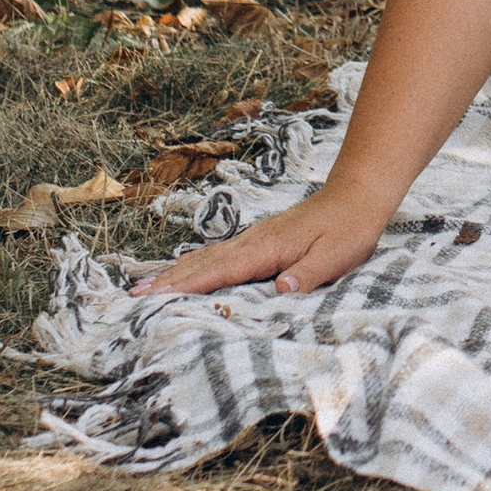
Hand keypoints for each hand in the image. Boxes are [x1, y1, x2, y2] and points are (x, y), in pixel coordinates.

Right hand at [148, 178, 397, 298]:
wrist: (357, 195)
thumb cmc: (348, 229)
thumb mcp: (337, 256)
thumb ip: (309, 273)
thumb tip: (282, 288)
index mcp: (267, 248)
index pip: (220, 270)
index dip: (187, 285)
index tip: (155, 295)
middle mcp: (253, 241)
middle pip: (204, 262)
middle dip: (169, 280)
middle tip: (133, 295)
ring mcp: (254, 239)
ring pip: (208, 257)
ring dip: (177, 272)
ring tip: (147, 285)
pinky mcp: (260, 240)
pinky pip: (220, 255)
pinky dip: (196, 264)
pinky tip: (185, 271)